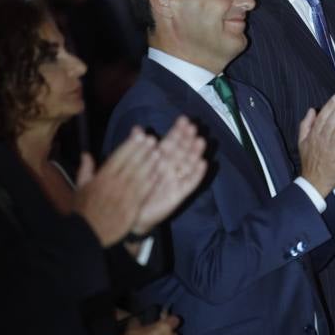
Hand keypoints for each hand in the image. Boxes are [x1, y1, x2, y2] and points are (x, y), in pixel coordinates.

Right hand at [75, 128, 163, 245]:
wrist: (87, 235)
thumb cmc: (84, 210)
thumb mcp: (80, 188)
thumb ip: (85, 169)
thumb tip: (86, 154)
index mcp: (102, 177)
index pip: (118, 157)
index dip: (131, 145)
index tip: (140, 136)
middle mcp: (114, 184)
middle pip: (131, 164)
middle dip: (143, 151)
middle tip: (153, 140)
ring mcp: (124, 196)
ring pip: (139, 177)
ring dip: (150, 164)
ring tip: (159, 153)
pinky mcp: (132, 208)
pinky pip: (143, 193)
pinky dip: (151, 183)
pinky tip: (158, 175)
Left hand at [131, 116, 206, 235]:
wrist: (132, 215)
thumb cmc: (133, 188)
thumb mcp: (132, 165)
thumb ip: (137, 146)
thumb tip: (137, 128)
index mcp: (159, 159)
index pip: (171, 142)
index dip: (177, 131)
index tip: (184, 119)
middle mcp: (170, 167)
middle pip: (182, 150)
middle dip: (188, 138)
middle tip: (193, 127)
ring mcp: (176, 180)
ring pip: (188, 164)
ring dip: (195, 153)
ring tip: (200, 141)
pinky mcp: (180, 194)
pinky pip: (190, 183)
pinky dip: (197, 174)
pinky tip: (203, 164)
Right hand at [297, 94, 334, 197]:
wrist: (314, 181)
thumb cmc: (310, 160)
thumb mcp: (302, 142)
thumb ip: (306, 125)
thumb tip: (312, 109)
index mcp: (313, 135)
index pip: (322, 117)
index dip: (330, 106)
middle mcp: (322, 140)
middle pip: (332, 122)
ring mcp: (332, 149)